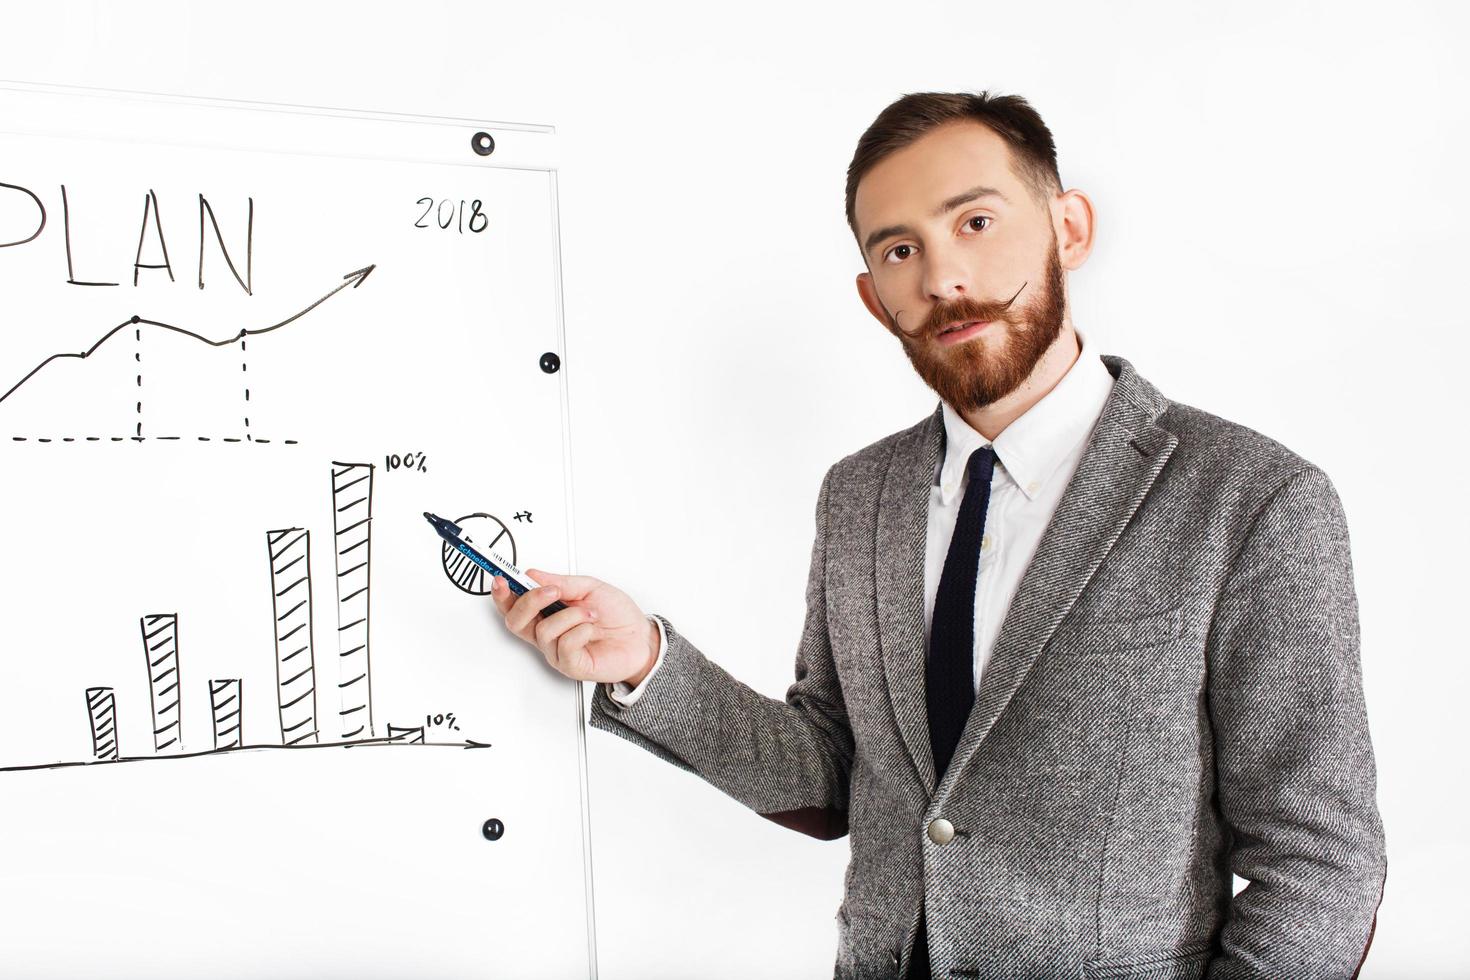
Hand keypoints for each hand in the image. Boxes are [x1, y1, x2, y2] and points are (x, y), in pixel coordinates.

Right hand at [489, 570, 658, 685]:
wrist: (641, 638)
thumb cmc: (617, 615)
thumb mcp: (590, 588)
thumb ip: (561, 582)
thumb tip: (533, 575)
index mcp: (547, 612)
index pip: (514, 606)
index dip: (503, 594)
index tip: (502, 579)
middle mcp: (548, 633)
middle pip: (516, 621)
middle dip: (529, 601)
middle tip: (552, 591)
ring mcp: (557, 651)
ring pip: (544, 631)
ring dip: (570, 615)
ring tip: (590, 613)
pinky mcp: (571, 665)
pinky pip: (564, 646)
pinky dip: (580, 631)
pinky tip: (591, 629)